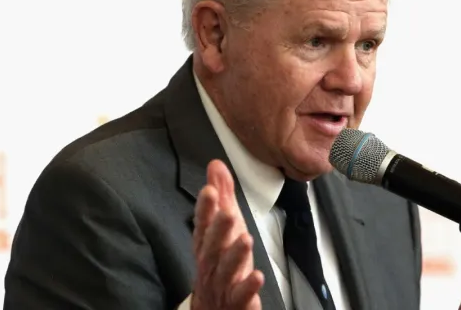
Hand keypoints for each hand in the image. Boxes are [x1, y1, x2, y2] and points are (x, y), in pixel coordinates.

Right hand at [191, 160, 264, 309]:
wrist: (214, 306)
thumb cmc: (220, 260)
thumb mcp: (222, 225)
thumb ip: (221, 195)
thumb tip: (216, 165)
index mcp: (206, 242)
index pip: (202, 223)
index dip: (205, 207)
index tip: (209, 190)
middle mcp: (210, 262)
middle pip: (212, 246)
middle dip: (219, 229)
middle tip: (227, 213)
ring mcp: (222, 282)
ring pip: (225, 269)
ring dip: (235, 255)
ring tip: (245, 240)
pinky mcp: (236, 300)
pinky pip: (240, 295)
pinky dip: (248, 287)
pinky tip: (257, 277)